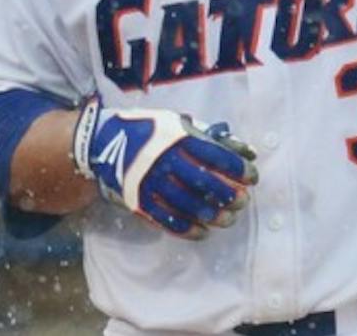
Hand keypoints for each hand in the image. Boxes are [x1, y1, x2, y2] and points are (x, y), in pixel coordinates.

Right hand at [71, 95, 258, 238]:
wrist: (104, 142)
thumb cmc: (153, 130)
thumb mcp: (180, 123)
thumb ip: (212, 137)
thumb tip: (248, 152)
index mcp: (178, 138)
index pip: (215, 155)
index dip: (238, 169)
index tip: (252, 178)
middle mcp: (164, 161)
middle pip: (203, 183)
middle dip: (228, 195)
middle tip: (243, 202)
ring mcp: (150, 183)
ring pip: (187, 204)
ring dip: (211, 216)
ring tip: (228, 220)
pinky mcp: (138, 201)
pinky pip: (165, 220)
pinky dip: (186, 229)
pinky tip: (203, 232)